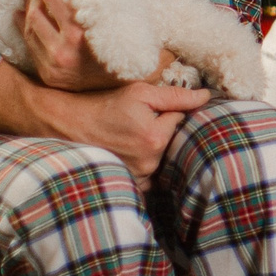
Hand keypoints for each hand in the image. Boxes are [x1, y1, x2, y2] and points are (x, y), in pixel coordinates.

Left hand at [20, 0, 127, 91]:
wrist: (126, 84)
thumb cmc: (124, 45)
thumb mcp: (116, 18)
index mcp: (79, 34)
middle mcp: (62, 51)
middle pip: (36, 10)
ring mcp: (52, 64)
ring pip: (29, 26)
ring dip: (28, 5)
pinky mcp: (48, 74)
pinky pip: (29, 44)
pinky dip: (23, 26)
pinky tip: (23, 14)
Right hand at [35, 79, 209, 183]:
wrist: (69, 124)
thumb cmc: (103, 105)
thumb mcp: (140, 93)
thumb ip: (176, 95)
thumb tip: (206, 96)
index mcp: (155, 138)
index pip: (181, 120)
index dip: (170, 110)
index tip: (155, 107)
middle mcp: (150, 162)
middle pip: (173, 141)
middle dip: (165, 129)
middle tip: (143, 120)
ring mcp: (139, 176)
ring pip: (163, 156)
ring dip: (156, 146)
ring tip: (134, 134)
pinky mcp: (130, 183)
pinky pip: (152, 173)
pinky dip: (148, 162)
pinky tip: (132, 149)